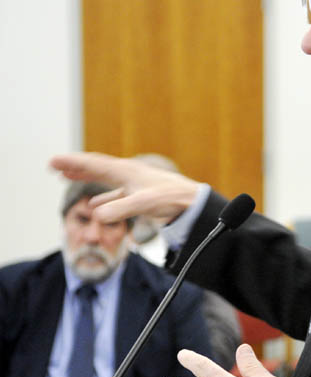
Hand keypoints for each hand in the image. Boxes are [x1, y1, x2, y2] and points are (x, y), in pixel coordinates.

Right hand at [49, 152, 200, 223]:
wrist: (191, 202)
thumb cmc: (170, 198)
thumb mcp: (143, 203)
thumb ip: (120, 209)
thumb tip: (97, 215)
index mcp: (126, 170)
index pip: (94, 164)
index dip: (72, 163)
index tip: (53, 161)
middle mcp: (128, 173)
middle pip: (96, 167)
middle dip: (75, 167)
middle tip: (54, 166)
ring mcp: (134, 183)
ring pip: (103, 179)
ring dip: (86, 178)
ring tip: (68, 177)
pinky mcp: (140, 195)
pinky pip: (115, 194)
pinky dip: (102, 198)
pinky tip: (95, 204)